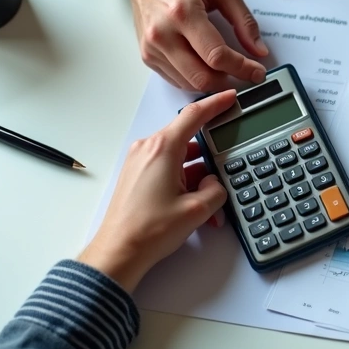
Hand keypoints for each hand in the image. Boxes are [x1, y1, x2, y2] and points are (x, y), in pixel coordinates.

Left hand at [78, 91, 236, 291]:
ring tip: (209, 203)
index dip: (215, 104)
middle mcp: (148, 149)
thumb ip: (216, 189)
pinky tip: (195, 205)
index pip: (194, 115)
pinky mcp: (137, 175)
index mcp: (162, 148)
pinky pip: (168, 169)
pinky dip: (184, 182)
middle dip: (211, 157)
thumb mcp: (197, 210)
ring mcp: (140, 162)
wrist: (119, 251)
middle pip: (189, 139)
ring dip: (198, 176)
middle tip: (227, 168)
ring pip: (180, 158)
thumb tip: (215, 182)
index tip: (229, 97)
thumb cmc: (148, 230)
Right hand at [125, 0, 268, 89]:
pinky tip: (208, 67)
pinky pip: (176, 80)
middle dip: (230, 81)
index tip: (258, 72)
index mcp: (183, 12)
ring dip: (214, 83)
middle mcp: (162, 34)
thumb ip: (244, 19)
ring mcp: (152, 47)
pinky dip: (196, 79)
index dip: (242, 68)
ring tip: (229, 70)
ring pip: (189, 84)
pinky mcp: (147, 55)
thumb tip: (258, 50)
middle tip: (246, 73)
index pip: (217, 55)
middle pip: (202, 77)